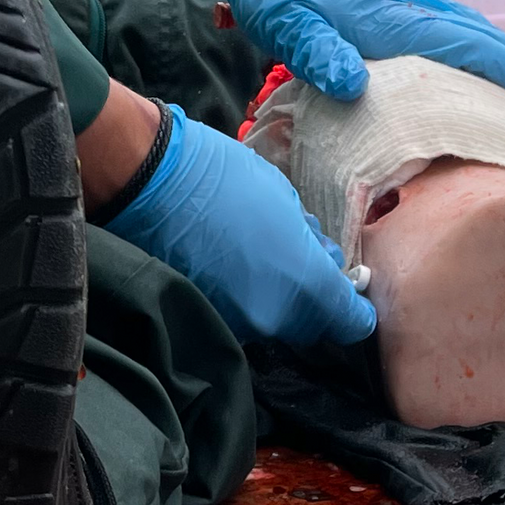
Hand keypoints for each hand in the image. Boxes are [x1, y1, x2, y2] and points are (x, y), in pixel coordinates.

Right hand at [104, 105, 375, 346]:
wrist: (149, 184)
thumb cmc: (222, 179)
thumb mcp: (284, 200)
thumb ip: (310, 242)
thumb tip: (322, 259)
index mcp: (303, 284)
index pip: (349, 322)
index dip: (356, 310)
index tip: (353, 295)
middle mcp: (272, 318)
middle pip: (310, 325)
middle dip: (313, 302)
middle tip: (302, 266)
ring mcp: (234, 324)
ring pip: (272, 322)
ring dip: (273, 299)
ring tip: (256, 259)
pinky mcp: (203, 319)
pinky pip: (238, 316)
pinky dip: (240, 297)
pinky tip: (227, 266)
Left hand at [195, 0, 504, 144]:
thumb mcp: (289, 27)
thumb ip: (319, 55)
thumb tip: (354, 85)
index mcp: (399, 19)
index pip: (477, 51)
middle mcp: (418, 7)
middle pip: (491, 43)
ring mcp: (413, 2)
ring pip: (478, 35)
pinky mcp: (404, 3)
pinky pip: (458, 30)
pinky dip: (483, 55)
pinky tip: (482, 78)